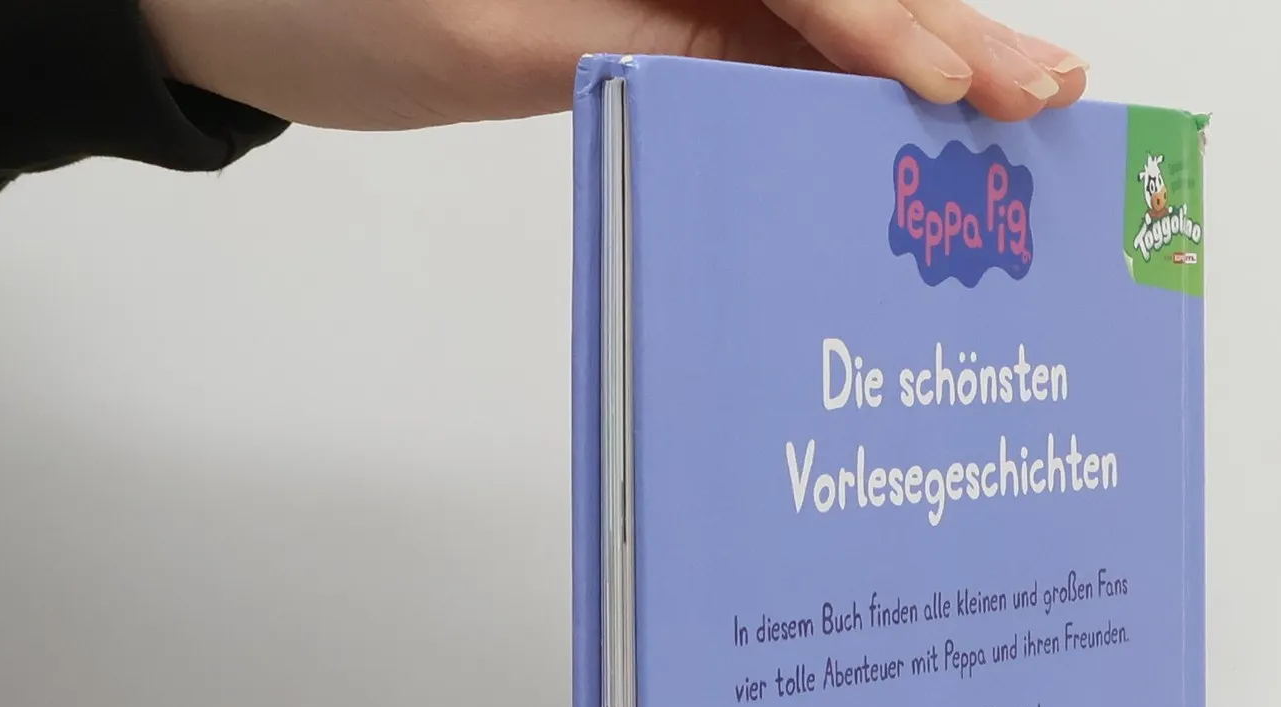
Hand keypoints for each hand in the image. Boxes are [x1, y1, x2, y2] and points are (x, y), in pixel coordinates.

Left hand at [141, 0, 1087, 132]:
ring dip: (914, 55)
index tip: (953, 84)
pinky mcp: (647, 11)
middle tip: (1049, 89)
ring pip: (811, 11)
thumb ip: (642, 38)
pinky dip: (834, 86)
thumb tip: (787, 60)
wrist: (231, 3)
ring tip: (1015, 101)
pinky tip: (899, 121)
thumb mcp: (488, 33)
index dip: (879, 18)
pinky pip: (763, 45)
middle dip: (942, 22)